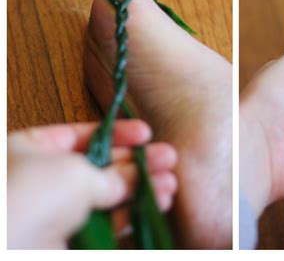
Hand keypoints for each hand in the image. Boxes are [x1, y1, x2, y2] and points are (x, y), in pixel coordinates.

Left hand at [7, 120, 176, 248]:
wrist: (11, 253)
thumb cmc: (32, 197)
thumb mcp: (76, 172)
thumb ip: (111, 174)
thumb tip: (134, 176)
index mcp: (31, 150)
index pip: (81, 135)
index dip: (117, 132)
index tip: (146, 132)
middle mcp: (45, 179)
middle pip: (102, 164)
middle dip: (137, 161)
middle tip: (168, 157)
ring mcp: (59, 211)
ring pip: (109, 195)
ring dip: (142, 187)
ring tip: (170, 181)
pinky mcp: (73, 239)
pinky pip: (109, 221)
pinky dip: (134, 211)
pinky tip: (160, 200)